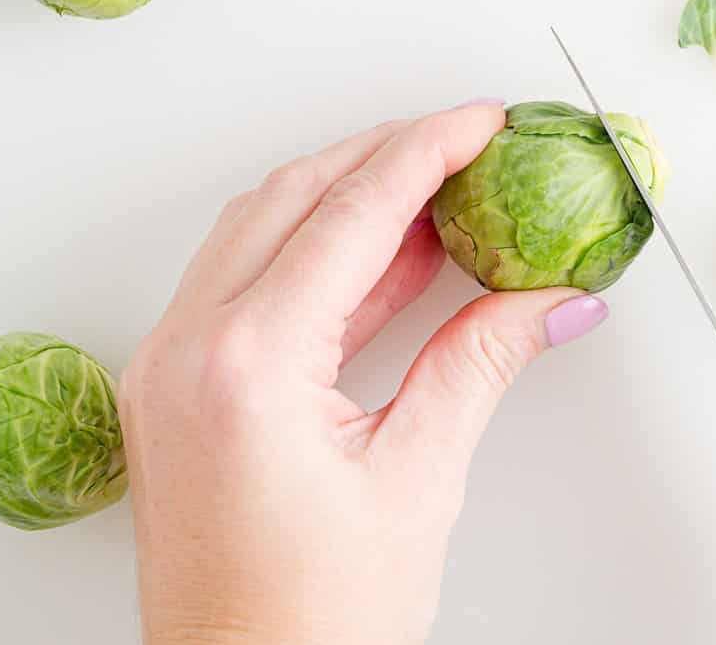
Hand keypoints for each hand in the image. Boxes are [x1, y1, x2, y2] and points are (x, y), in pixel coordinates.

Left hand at [118, 102, 609, 644]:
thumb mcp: (417, 482)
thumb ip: (480, 365)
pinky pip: (244, 282)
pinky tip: (384, 260)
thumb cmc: (311, 627)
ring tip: (438, 195)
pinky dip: (314, 255)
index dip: (426, 152)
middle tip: (466, 145)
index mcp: (245, 367)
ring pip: (260, 230)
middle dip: (385, 156)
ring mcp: (169, 368)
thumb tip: (546, 300)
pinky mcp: (175, 390)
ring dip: (347, 198)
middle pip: (293, 199)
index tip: (481, 122)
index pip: (350, 214)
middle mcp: (187, 351)